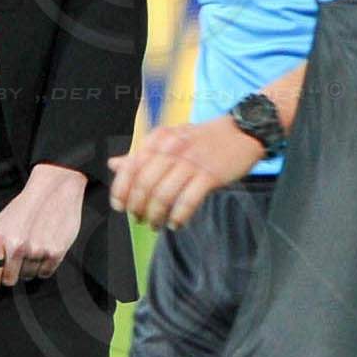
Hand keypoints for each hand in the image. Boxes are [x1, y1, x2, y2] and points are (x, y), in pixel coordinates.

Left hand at [0, 163, 86, 287]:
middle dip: (11, 273)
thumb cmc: (24, 205)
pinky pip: (45, 273)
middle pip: (9, 280)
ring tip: (33, 248)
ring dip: (29, 268)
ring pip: (28, 277)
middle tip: (17, 257)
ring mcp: (38, 250)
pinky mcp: (56, 253)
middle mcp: (17, 246)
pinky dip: (44, 266)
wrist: (56, 189)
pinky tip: (44, 248)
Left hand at [108, 118, 264, 229]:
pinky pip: (187, 201)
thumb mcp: (170, 140)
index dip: (121, 190)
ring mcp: (192, 161)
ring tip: (156, 224)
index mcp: (159, 139)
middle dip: (138, 207)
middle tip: (140, 219)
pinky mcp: (210, 175)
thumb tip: (114, 164)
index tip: (120, 207)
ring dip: (156, 215)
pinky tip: (175, 224)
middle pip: (144, 184)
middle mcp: (172, 148)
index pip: (131, 167)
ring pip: (163, 195)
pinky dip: (178, 216)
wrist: (242, 132)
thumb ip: (142, 154)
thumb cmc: (203, 140)